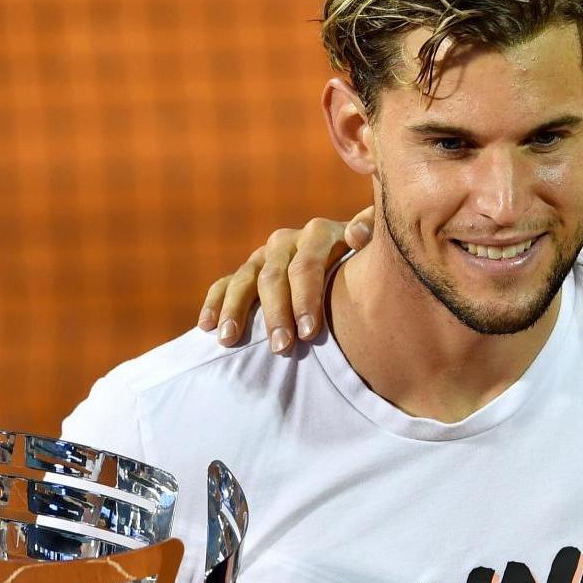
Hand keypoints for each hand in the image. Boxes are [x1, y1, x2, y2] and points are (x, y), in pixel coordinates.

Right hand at [197, 210, 375, 352]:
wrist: (351, 256)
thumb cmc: (368, 263)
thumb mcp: (375, 247)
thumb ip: (371, 235)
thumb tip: (356, 235)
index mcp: (318, 234)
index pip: (307, 266)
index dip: (307, 299)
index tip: (309, 333)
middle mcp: (286, 241)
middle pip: (273, 277)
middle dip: (276, 314)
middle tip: (281, 348)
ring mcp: (264, 256)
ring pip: (244, 280)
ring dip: (236, 311)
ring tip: (230, 341)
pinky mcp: (248, 270)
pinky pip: (225, 285)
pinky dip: (215, 303)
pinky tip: (207, 327)